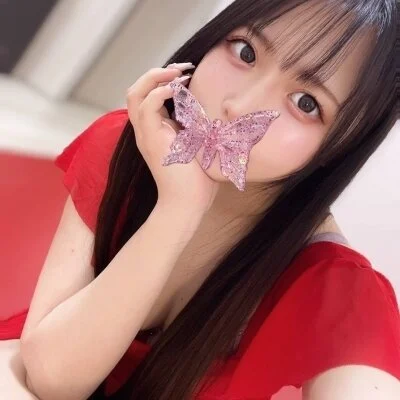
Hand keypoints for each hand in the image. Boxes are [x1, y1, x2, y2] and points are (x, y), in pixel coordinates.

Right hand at [126, 65, 219, 215]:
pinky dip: (159, 92)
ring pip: (135, 94)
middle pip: (136, 91)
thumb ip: (196, 127)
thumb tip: (212, 112)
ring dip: (155, 77)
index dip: (163, 80)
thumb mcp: (198, 146)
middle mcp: (146, 131)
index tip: (186, 74)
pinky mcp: (151, 140)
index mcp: (156, 131)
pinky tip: (178, 89)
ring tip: (177, 74)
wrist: (188, 203)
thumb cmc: (197, 180)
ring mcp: (146, 135)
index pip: (148, 97)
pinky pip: (146, 107)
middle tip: (180, 69)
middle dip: (156, 73)